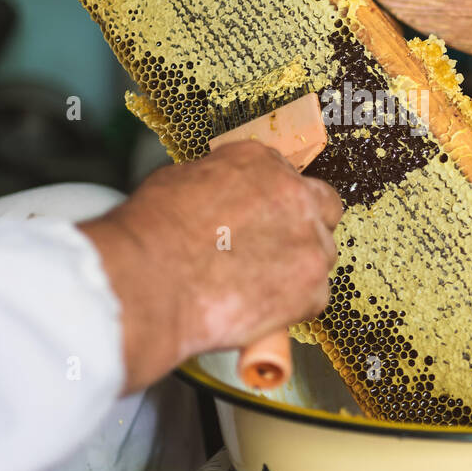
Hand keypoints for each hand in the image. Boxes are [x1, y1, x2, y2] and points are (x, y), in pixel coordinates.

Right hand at [78, 142, 342, 394]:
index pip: (285, 175)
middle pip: (322, 206)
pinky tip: (262, 308)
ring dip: (299, 267)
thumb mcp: (178, 182)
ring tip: (262, 285)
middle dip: (303, 226)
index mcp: (259, 162)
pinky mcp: (311, 290)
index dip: (274, 202)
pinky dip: (293, 306)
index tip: (263, 218)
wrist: (149, 283)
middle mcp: (294, 195)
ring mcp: (308, 243)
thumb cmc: (152, 236)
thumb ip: (217, 184)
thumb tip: (219, 199)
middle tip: (275, 248)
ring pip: (321, 254)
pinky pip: (315, 297)